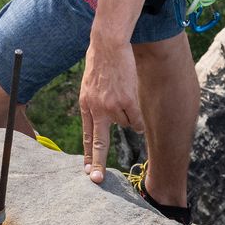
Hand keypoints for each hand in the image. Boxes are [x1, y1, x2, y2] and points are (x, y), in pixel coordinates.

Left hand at [78, 37, 142, 182]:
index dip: (88, 154)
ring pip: (127, 124)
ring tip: (123, 92)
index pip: (87, 135)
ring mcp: (112, 107)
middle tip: (96, 180)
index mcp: (86, 105)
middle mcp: (97, 109)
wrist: (108, 44)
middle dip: (98, 163)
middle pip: (99, 143)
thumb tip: (105, 116)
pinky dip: (138, 118)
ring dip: (129, 114)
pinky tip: (133, 101)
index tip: (88, 172)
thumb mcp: (89, 83)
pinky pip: (137, 121)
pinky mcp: (127, 102)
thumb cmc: (100, 60)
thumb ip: (94, 101)